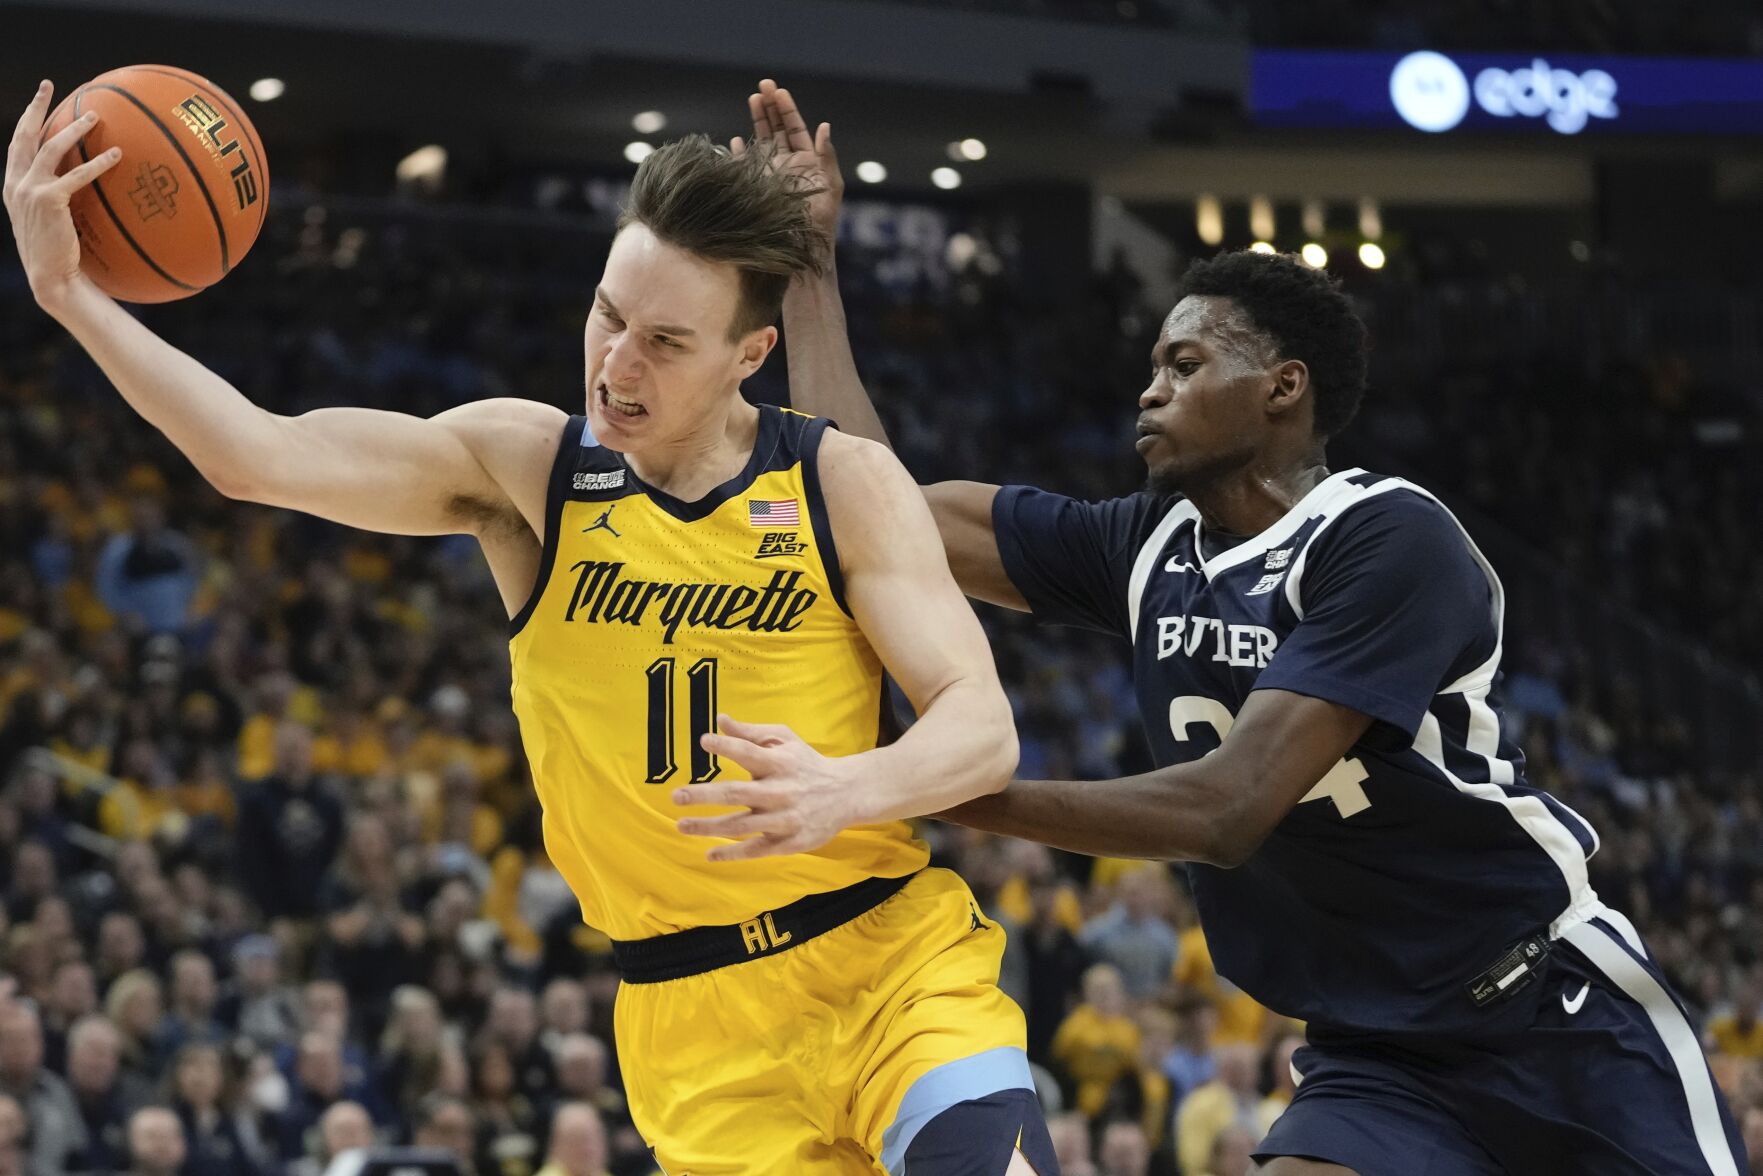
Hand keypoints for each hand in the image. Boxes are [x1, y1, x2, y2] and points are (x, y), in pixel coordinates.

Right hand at [3, 81, 119, 307]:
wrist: (52, 278)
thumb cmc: (59, 254)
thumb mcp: (50, 221)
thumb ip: (56, 198)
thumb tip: (83, 183)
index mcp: (13, 185)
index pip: (18, 143)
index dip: (27, 118)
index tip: (39, 97)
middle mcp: (15, 183)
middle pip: (24, 135)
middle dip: (36, 107)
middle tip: (49, 86)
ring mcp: (28, 190)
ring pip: (51, 148)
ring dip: (73, 129)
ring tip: (94, 116)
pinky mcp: (48, 200)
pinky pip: (77, 175)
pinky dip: (97, 163)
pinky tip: (117, 155)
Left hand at [674, 714, 862, 860]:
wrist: (847, 793)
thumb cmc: (807, 763)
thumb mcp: (785, 740)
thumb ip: (751, 733)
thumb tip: (719, 721)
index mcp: (780, 763)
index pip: (750, 753)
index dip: (727, 747)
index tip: (704, 741)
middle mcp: (780, 791)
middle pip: (737, 793)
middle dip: (704, 795)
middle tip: (676, 795)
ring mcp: (784, 819)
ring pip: (741, 825)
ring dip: (709, 827)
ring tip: (681, 825)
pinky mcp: (789, 842)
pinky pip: (756, 850)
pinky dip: (732, 853)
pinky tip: (710, 854)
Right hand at [732, 79, 842, 248]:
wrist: (802, 252)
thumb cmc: (821, 224)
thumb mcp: (829, 188)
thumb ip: (827, 156)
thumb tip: (825, 125)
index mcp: (808, 163)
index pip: (795, 129)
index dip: (787, 109)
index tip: (778, 91)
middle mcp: (788, 166)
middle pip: (777, 130)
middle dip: (770, 107)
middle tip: (762, 86)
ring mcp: (771, 177)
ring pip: (762, 142)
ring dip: (757, 121)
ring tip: (752, 99)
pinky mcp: (757, 190)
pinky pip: (746, 167)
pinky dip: (739, 154)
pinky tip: (734, 140)